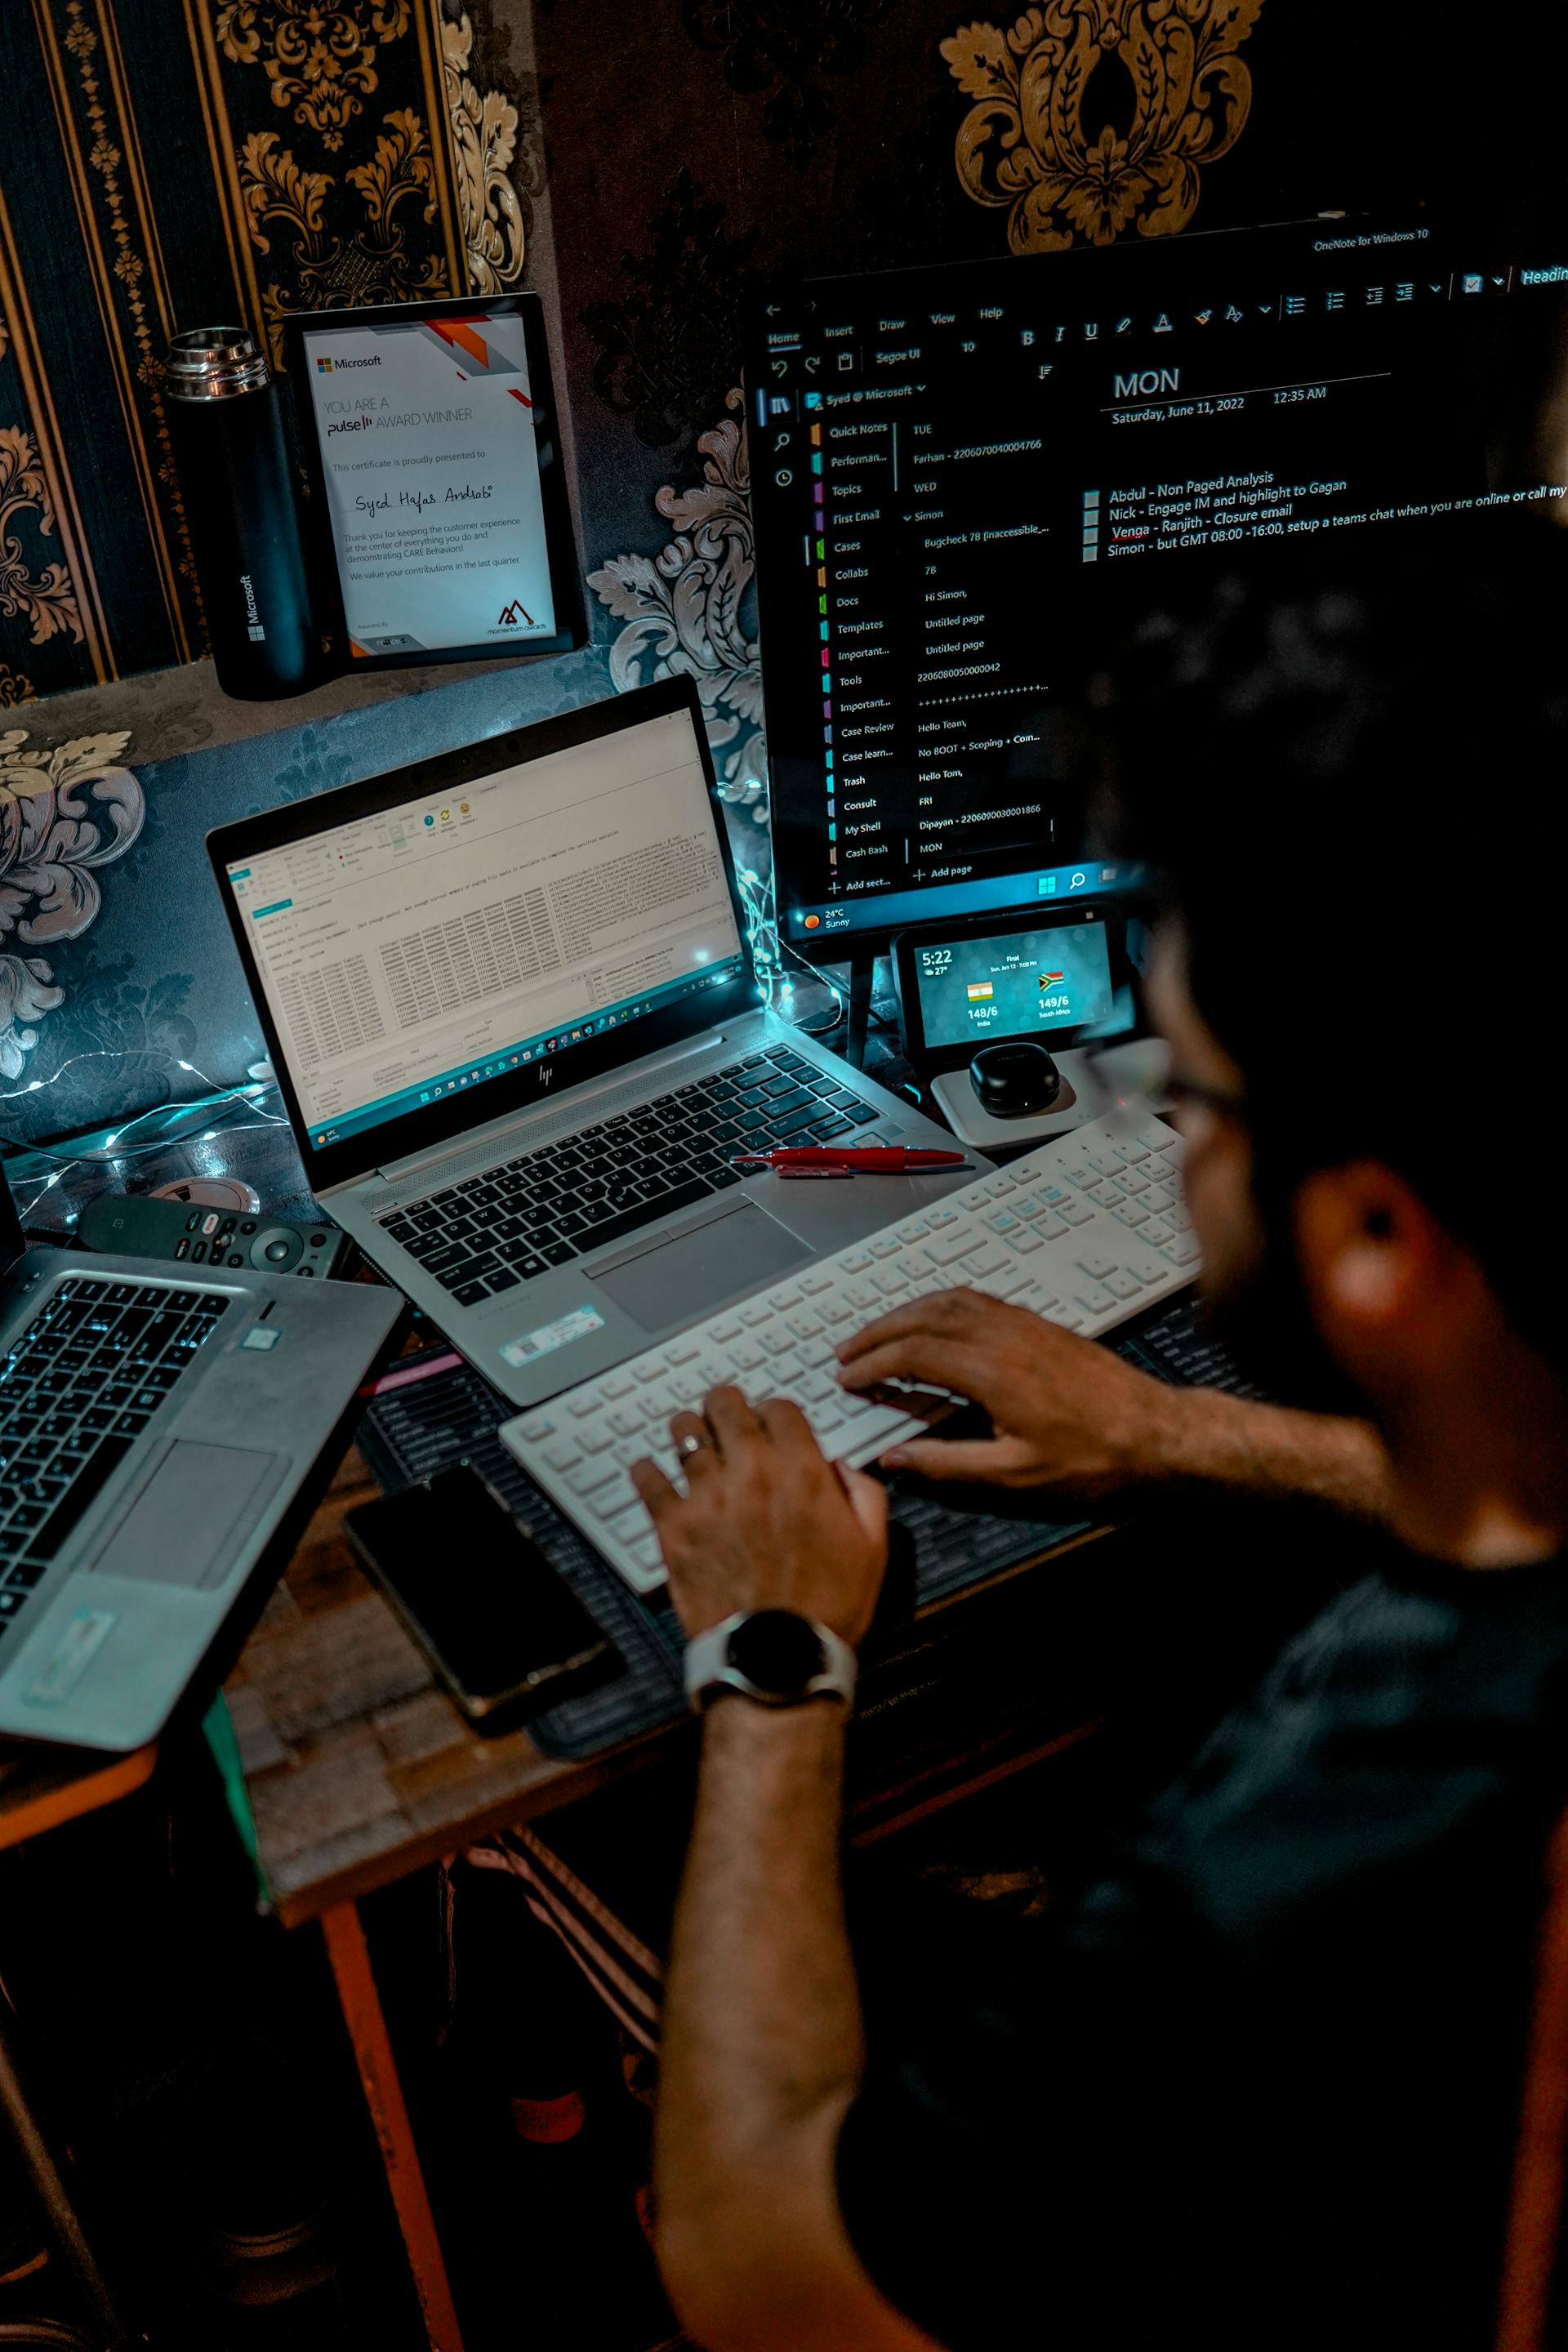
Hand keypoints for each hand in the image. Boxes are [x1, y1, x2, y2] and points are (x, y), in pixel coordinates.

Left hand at [630, 1386, 889, 1645]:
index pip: (779, 1407)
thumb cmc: (826, 1609)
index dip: (774, 1411)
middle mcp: (754, 1473)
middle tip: (724, 1415)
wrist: (776, 1658)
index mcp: (803, 1473)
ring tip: (689, 1438)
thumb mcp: (872, 1549)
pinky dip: (647, 1471)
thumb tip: (842, 1466)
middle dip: (726, 1405)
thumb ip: (865, 1494)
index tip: (770, 1422)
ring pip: (684, 1430)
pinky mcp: (674, 1526)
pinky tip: (651, 1473)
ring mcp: (709, 1496)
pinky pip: (647, 1478)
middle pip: (726, 1405)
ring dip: (688, 1430)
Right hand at [835, 1287, 1177, 1499]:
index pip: (912, 1354)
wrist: (1155, 1431)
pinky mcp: (1039, 1323)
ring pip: (949, 1301)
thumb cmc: (1090, 1459)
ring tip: (878, 1333)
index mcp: (991, 1371)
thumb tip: (893, 1459)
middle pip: (922, 1318)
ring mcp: (1022, 1323)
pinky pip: (977, 1299)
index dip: (872, 1364)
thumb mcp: (1013, 1476)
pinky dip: (940, 1304)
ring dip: (906, 1312)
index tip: (846, 1378)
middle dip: (878, 1332)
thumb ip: (947, 1465)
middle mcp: (1003, 1335)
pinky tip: (932, 1320)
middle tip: (846, 1351)